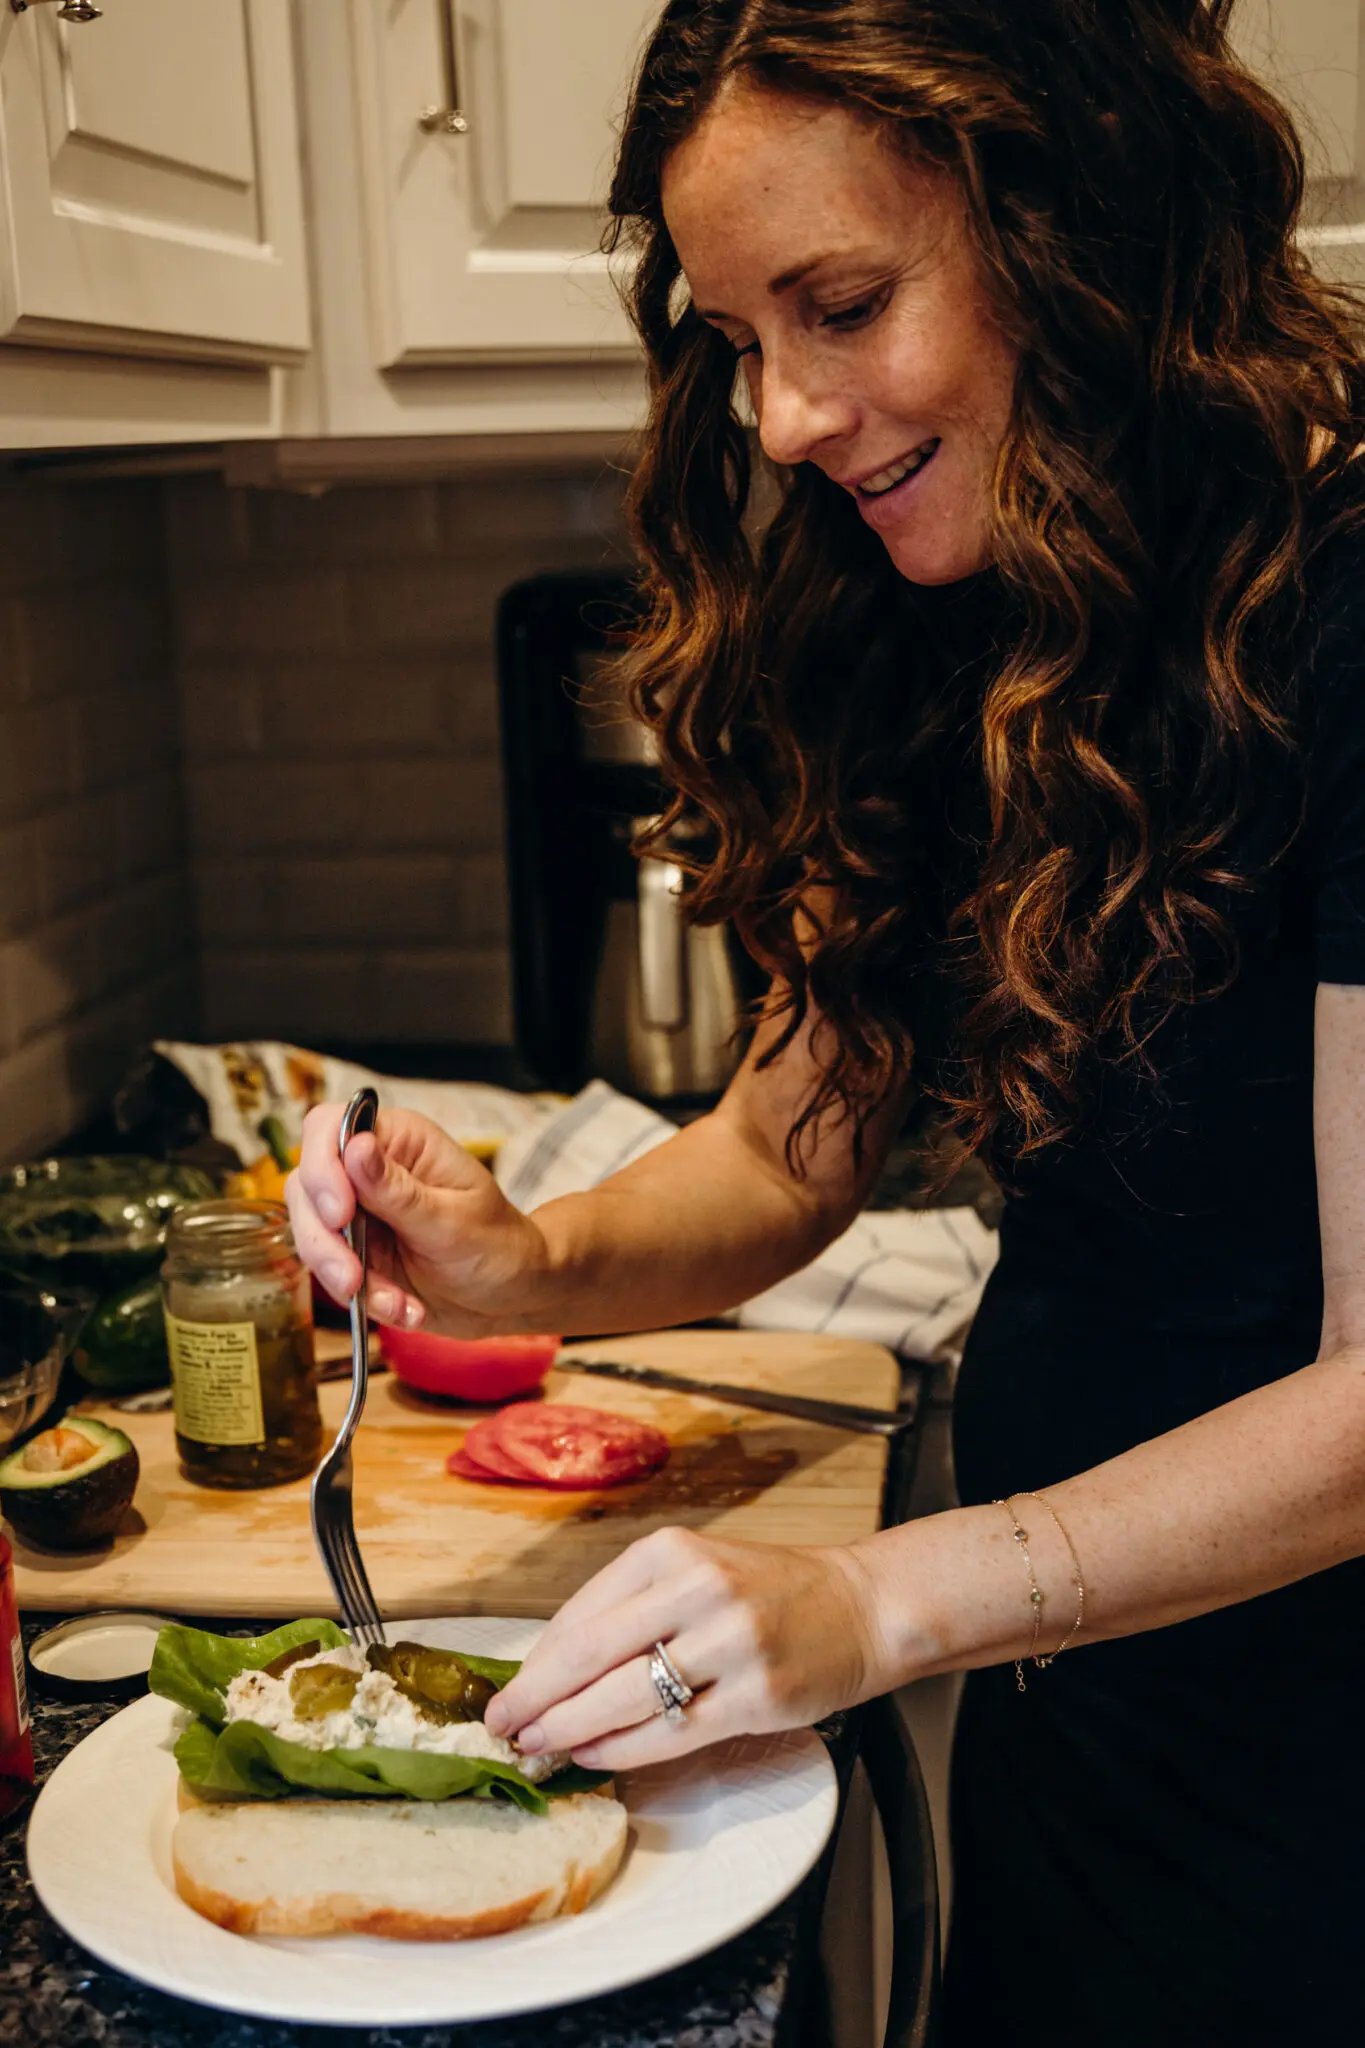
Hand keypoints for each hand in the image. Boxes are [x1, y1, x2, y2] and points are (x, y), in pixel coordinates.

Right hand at [285, 1101, 550, 1333]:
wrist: (513, 1295)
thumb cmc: (499, 1244)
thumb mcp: (454, 1221)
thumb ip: (399, 1191)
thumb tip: (354, 1147)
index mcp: (398, 1141)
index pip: (328, 1127)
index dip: (320, 1166)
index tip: (339, 1213)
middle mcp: (368, 1172)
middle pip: (305, 1187)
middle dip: (322, 1239)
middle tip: (352, 1279)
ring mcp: (358, 1214)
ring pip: (311, 1235)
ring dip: (343, 1278)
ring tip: (398, 1305)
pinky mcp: (355, 1254)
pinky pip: (332, 1275)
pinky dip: (364, 1300)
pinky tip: (407, 1310)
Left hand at [484, 1527, 888, 1770]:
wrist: (861, 1605)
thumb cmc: (768, 1592)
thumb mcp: (697, 1570)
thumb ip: (631, 1608)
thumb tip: (551, 1667)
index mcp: (672, 1552)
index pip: (581, 1613)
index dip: (535, 1662)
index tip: (507, 1690)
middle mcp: (699, 1590)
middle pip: (590, 1655)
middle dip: (535, 1697)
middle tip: (502, 1726)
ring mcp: (731, 1643)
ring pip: (623, 1698)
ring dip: (568, 1728)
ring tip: (539, 1746)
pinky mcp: (757, 1696)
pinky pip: (670, 1733)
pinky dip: (621, 1750)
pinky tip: (593, 1756)